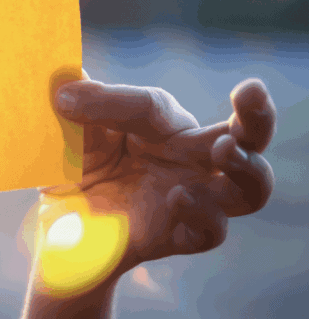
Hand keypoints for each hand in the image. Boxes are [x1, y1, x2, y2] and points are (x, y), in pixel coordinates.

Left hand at [47, 70, 275, 275]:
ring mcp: (190, 197)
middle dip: (256, 115)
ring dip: (246, 168)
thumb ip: (76, 109)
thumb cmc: (78, 171)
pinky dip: (204, 215)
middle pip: (245, 136)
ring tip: (225, 151)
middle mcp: (188, 158)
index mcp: (163, 126)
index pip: (153, 107)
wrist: (62, 227)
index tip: (64, 100)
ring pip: (249, 188)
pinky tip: (179, 199)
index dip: (111, 102)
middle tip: (252, 92)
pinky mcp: (179, 236)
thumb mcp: (72, 138)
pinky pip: (211, 231)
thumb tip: (63, 82)